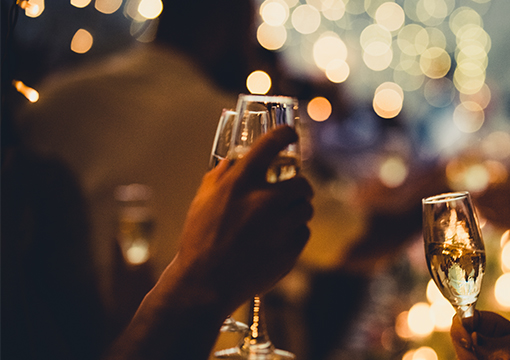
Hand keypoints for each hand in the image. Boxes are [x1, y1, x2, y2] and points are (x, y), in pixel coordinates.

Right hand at [165, 124, 313, 312]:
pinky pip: (304, 232)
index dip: (284, 135)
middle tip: (289, 192)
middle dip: (298, 185)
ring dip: (297, 210)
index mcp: (240, 183)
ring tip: (279, 220)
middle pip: (302, 182)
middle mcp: (265, 200)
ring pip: (306, 207)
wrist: (206, 283)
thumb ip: (223, 174)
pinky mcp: (291, 248)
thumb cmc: (200, 239)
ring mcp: (281, 225)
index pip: (270, 145)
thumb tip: (238, 158)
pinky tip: (276, 240)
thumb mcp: (203, 198)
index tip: (290, 134)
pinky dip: (294, 234)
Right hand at [449, 311, 509, 359]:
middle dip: (464, 350)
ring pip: (461, 353)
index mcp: (487, 322)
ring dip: (468, 357)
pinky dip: (470, 359)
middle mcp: (478, 335)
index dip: (460, 328)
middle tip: (477, 358)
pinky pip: (465, 358)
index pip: (463, 317)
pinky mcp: (476, 357)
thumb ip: (491, 343)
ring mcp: (476, 350)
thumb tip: (472, 336)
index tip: (468, 342)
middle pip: (457, 338)